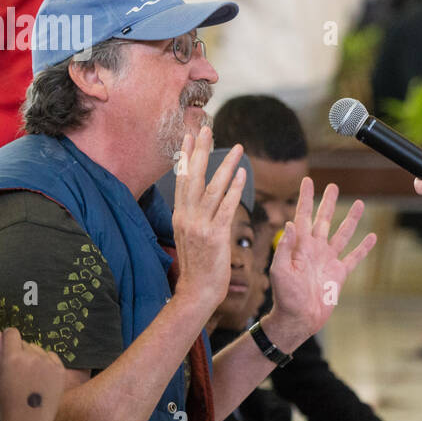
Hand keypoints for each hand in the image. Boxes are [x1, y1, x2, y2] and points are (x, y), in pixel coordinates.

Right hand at [0, 327, 65, 420]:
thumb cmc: (7, 403)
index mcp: (13, 358)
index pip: (12, 333)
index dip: (9, 340)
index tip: (8, 351)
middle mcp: (33, 356)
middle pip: (25, 342)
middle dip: (20, 352)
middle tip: (18, 372)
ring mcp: (49, 363)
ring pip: (39, 349)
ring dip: (34, 357)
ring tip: (30, 378)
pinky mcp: (61, 369)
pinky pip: (51, 357)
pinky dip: (46, 363)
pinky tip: (41, 380)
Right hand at [170, 126, 245, 314]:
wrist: (196, 293)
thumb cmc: (198, 268)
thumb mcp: (191, 237)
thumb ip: (196, 217)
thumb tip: (204, 202)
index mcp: (180, 216)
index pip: (183, 180)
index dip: (187, 157)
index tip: (190, 135)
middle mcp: (186, 217)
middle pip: (194, 177)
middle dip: (201, 151)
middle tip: (208, 127)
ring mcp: (199, 226)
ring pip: (212, 189)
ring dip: (225, 165)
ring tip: (237, 147)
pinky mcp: (214, 236)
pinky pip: (226, 207)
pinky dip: (234, 189)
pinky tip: (241, 174)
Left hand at [265, 176, 376, 347]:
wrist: (298, 318)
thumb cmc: (284, 297)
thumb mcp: (279, 271)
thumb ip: (283, 248)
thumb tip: (289, 223)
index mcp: (300, 246)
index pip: (303, 216)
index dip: (306, 198)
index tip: (308, 180)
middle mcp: (315, 249)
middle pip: (323, 220)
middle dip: (328, 202)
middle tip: (333, 185)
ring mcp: (328, 260)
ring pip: (342, 234)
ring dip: (350, 219)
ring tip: (359, 203)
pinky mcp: (339, 274)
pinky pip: (354, 257)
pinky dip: (364, 247)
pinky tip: (372, 236)